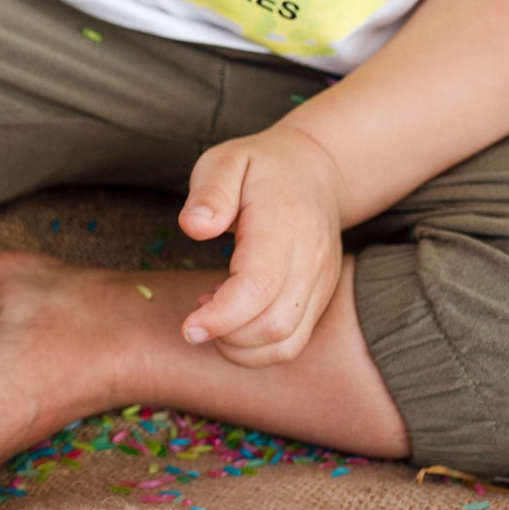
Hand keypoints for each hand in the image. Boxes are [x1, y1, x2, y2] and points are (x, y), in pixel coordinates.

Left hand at [177, 124, 347, 365]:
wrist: (315, 171)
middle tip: (194, 316)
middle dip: (226, 336)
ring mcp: (321, 282)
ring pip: (287, 343)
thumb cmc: (260, 168)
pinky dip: (257, 346)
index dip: (222, 317)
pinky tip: (233, 318)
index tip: (187, 326)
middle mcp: (311, 260)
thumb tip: (194, 226)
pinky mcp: (320, 298)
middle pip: (275, 324)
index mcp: (284, 225)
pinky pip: (292, 342)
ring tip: (212, 316)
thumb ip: (209, 192)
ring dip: (241, 348)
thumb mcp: (225, 161)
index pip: (259, 287)